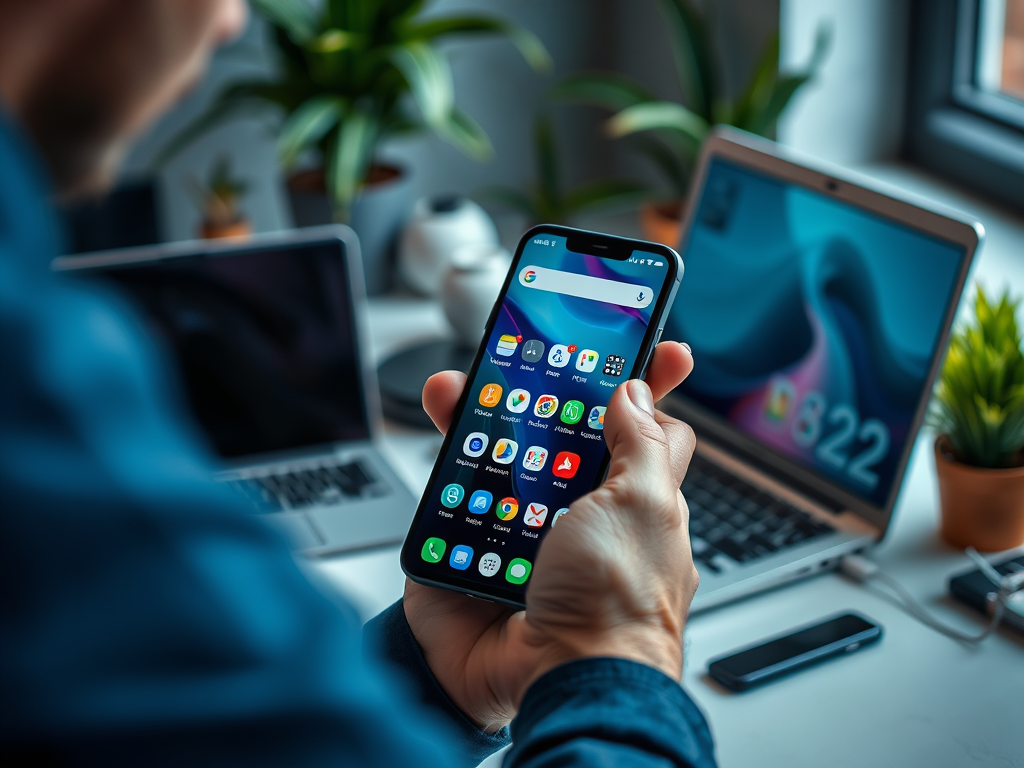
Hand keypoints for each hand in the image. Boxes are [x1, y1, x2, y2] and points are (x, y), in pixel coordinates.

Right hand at [406, 342, 696, 731]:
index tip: (653, 343)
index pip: (644, 427)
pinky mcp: (473, 549)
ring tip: (456, 389)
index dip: (650, 383)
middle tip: (520, 351)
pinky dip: (443, 473)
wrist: (552, 680)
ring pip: (497, 456)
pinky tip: (442, 441)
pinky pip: (452, 498)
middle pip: (556, 430)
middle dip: (535, 388)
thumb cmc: (614, 610)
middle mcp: (578, 510)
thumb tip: (637, 391)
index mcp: (630, 497)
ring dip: (473, 418)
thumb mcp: (642, 504)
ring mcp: (523, 529)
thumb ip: (641, 441)